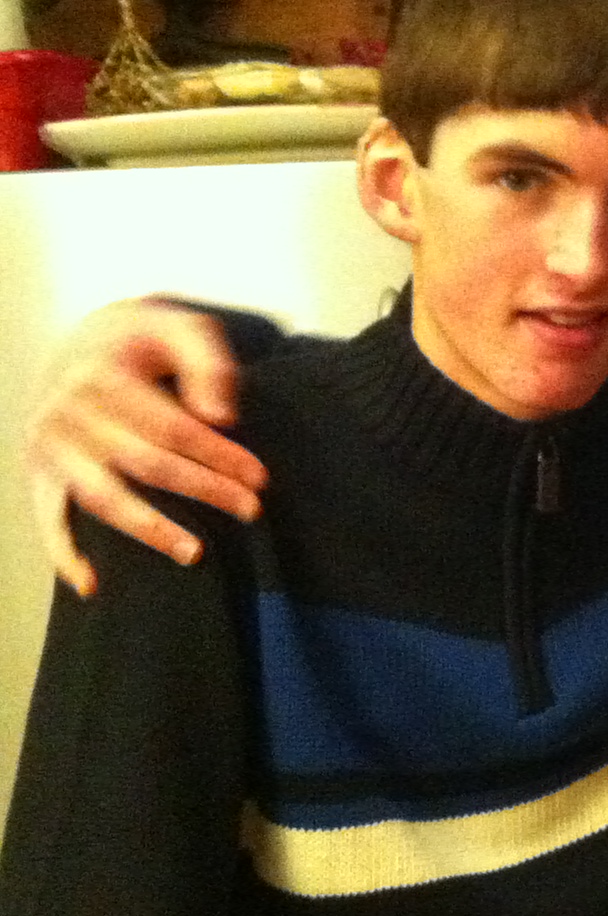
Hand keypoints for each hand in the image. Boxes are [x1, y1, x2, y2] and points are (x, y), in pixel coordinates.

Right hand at [26, 298, 264, 595]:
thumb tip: (222, 416)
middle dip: (203, 489)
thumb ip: (207, 363)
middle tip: (252, 509)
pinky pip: (48, 518)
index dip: (217, 454)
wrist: (87, 342)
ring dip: (149, 528)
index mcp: (101, 376)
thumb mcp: (182, 329)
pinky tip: (92, 586)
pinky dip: (64, 553)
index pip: (169, 427)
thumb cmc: (147, 341)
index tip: (259, 477)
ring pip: (103, 497)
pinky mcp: (39, 471)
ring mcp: (48, 446)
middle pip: (144, 463)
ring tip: (196, 553)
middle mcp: (66, 412)